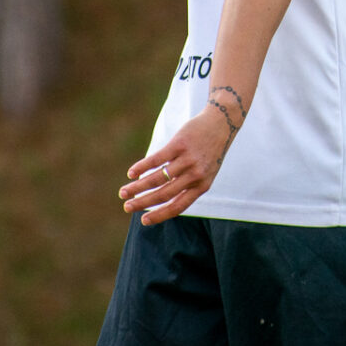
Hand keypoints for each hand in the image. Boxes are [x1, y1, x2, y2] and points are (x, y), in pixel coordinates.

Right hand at [120, 106, 233, 224]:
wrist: (222, 124)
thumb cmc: (209, 151)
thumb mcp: (205, 172)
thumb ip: (187, 185)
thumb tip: (161, 199)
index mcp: (202, 186)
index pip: (178, 207)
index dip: (160, 215)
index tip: (143, 221)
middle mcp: (195, 175)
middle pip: (164, 194)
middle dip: (143, 203)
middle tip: (127, 207)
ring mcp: (187, 160)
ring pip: (157, 178)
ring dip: (137, 187)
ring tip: (123, 192)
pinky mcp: (180, 144)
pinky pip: (157, 159)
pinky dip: (142, 167)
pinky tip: (131, 173)